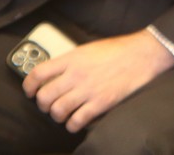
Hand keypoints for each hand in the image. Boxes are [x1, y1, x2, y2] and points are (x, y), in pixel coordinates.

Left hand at [23, 29, 173, 132]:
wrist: (143, 55)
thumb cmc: (119, 50)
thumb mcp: (90, 48)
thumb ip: (72, 60)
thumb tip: (58, 73)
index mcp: (72, 58)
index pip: (38, 73)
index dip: (29, 85)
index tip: (30, 91)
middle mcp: (76, 75)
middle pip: (44, 96)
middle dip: (42, 104)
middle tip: (48, 105)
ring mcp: (88, 90)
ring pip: (57, 111)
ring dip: (56, 116)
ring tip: (62, 114)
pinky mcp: (100, 103)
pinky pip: (76, 121)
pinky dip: (72, 124)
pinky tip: (75, 121)